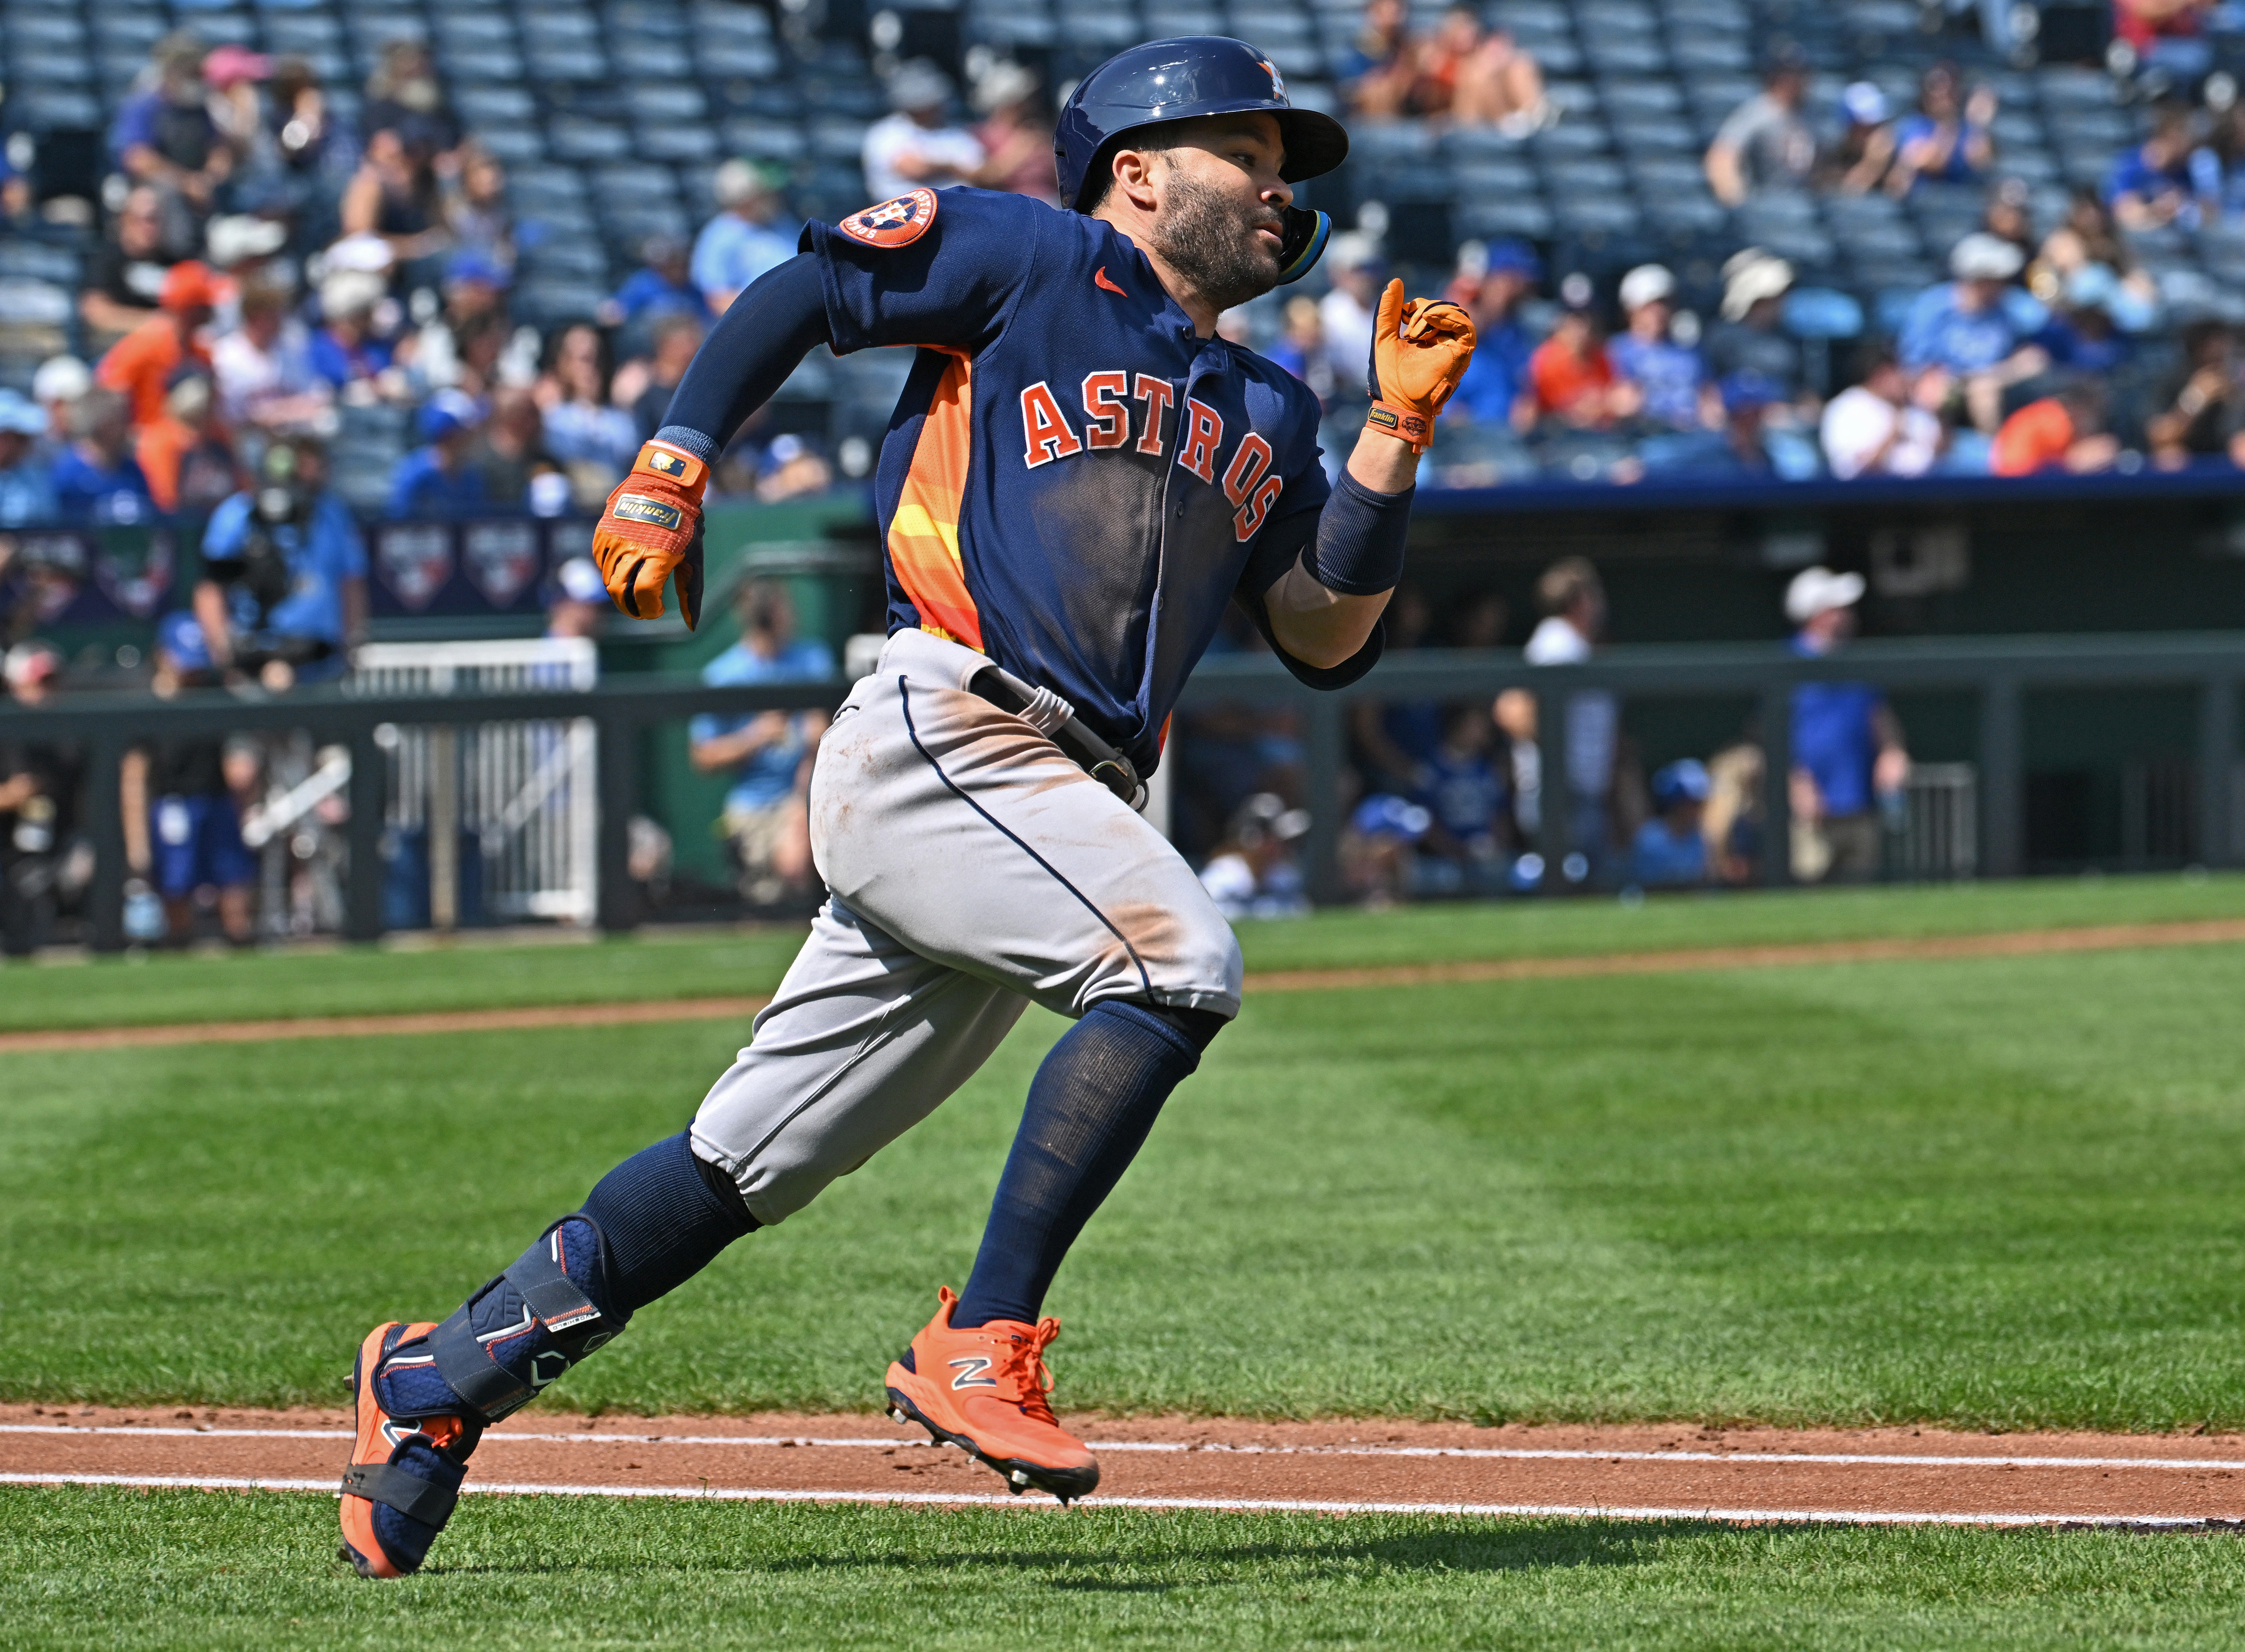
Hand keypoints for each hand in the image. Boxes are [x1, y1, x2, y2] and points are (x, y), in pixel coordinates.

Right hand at [592, 439, 708, 627]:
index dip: (647, 608)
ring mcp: (615, 538)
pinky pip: (602, 561)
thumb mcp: (693, 558)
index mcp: (658, 555)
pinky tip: (625, 570)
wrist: (664, 484)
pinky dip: (611, 572)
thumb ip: (690, 593)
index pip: (643, 594)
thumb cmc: (685, 525)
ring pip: (608, 578)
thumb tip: (691, 626)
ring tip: (634, 590)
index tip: (656, 610)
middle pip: (619, 591)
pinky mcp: (603, 531)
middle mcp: (633, 547)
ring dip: (620, 591)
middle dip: (629, 607)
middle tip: (642, 610)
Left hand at [1365, 279, 1476, 450]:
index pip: (1429, 308)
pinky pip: (1465, 325)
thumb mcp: (1385, 336)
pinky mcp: (1463, 353)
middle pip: (1443, 308)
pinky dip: (1448, 317)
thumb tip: (1396, 281)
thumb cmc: (1389, 378)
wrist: (1397, 404)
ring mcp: (1454, 347)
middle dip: (1424, 310)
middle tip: (1409, 330)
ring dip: (1434, 314)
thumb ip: (1389, 310)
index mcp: (1426, 337)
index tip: (1403, 318)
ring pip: (1455, 313)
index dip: (1416, 306)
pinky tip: (1430, 319)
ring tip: (1416, 332)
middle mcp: (1442, 341)